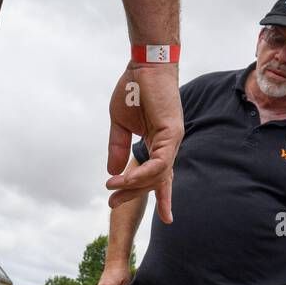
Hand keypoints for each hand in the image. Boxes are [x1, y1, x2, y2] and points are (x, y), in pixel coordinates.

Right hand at [106, 62, 182, 222]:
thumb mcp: (119, 124)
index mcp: (159, 144)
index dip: (164, 198)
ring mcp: (173, 140)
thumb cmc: (134, 89)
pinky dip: (142, 173)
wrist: (143, 65)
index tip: (168, 220)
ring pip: (157, 175)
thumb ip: (117, 148)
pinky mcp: (172, 133)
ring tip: (112, 188)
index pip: (162, 176)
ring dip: (133, 185)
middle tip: (112, 204)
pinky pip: (159, 163)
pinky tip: (125, 179)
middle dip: (133, 194)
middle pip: (156, 180)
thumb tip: (113, 172)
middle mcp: (170, 145)